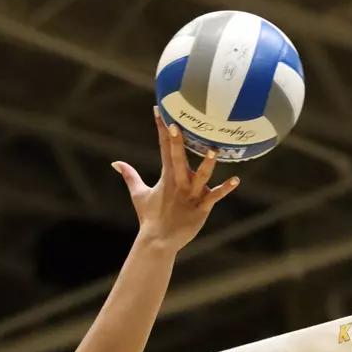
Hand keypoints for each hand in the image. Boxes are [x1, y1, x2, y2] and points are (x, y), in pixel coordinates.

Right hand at [113, 108, 238, 252]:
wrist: (158, 242)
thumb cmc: (150, 217)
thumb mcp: (138, 194)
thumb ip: (130, 176)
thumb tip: (115, 163)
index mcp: (166, 177)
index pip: (162, 148)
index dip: (161, 128)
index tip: (159, 109)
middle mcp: (179, 183)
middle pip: (178, 159)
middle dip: (176, 142)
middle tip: (176, 124)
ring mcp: (191, 195)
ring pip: (200, 176)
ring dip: (206, 164)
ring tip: (212, 150)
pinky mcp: (201, 207)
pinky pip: (214, 197)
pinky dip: (225, 189)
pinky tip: (236, 180)